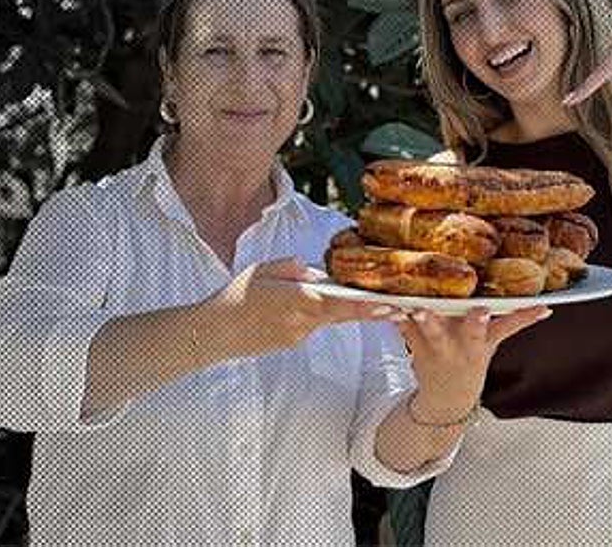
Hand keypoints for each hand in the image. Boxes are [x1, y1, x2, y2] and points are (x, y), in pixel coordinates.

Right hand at [193, 258, 402, 359]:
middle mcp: (302, 323)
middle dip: (369, 311)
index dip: (369, 307)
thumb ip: (294, 267)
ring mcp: (296, 336)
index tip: (393, 306)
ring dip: (335, 309)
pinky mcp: (289, 343)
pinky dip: (312, 314)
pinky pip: (310, 325)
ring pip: (325, 319)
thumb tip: (316, 271)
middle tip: (399, 307)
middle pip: (342, 314)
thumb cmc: (235, 296)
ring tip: (340, 297)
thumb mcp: (264, 269)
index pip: (342, 304)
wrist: (211, 333)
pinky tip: (293, 306)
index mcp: (298, 301)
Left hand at [398, 305, 551, 421]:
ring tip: (419, 309)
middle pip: (467, 331)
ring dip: (425, 319)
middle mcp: (464, 346)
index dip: (521, 317)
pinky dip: (396, 319)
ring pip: (432, 330)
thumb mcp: (493, 343)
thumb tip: (548, 307)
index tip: (524, 307)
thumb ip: (514, 321)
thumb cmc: (471, 360)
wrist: (447, 398)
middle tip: (472, 310)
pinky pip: (403, 330)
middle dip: (471, 321)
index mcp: (484, 342)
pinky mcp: (415, 347)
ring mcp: (439, 348)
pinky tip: (389, 308)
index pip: (506, 327)